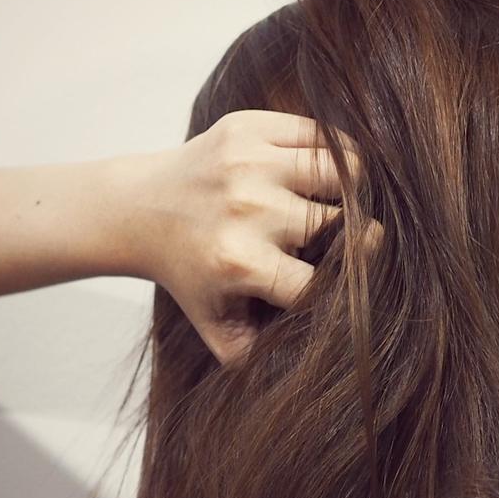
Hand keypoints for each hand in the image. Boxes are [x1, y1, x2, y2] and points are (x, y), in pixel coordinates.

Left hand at [129, 109, 359, 363]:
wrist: (142, 209)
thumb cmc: (191, 271)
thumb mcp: (217, 327)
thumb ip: (262, 356)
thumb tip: (316, 370)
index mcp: (241, 263)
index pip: (323, 282)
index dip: (347, 288)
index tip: (352, 286)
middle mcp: (246, 210)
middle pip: (342, 223)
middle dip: (357, 237)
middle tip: (354, 242)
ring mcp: (248, 163)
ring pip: (344, 169)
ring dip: (354, 188)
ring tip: (346, 203)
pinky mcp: (247, 128)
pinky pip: (321, 134)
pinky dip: (336, 153)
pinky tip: (330, 172)